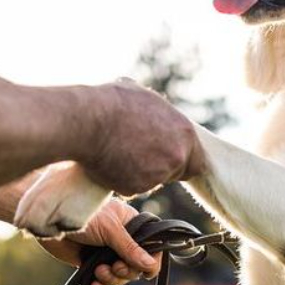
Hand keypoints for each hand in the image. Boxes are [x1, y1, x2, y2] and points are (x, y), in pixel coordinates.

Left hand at [37, 199, 160, 284]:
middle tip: (114, 267)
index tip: (146, 273)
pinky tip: (93, 283)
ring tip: (98, 271)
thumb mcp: (110, 229)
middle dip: (126, 272)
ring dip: (111, 279)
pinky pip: (103, 283)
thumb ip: (130, 248)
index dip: (151, 262)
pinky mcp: (91, 265)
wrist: (50, 222)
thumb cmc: (82, 215)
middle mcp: (122, 240)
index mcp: (132, 224)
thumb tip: (150, 265)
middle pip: (136, 267)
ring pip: (120, 277)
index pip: (152, 246)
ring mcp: (107, 253)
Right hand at [80, 80, 205, 196]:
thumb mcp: (144, 97)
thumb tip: (153, 112)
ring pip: (153, 180)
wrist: (87, 121)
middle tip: (140, 158)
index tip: (167, 158)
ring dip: (140, 173)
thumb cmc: (112, 103)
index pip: (197, 160)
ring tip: (118, 153)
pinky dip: (122, 180)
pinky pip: (132, 187)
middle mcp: (177, 156)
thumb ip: (159, 113)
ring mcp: (158, 175)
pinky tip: (109, 162)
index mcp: (185, 132)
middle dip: (162, 168)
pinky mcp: (137, 187)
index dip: (181, 160)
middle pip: (177, 172)